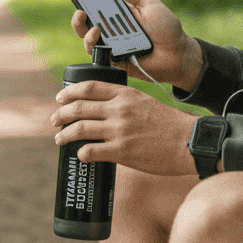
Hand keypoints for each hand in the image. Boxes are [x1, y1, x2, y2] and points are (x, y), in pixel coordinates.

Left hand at [52, 81, 198, 175]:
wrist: (188, 142)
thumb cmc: (169, 125)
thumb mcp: (146, 103)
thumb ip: (125, 103)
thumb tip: (103, 112)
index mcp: (126, 94)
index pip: (89, 86)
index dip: (69, 92)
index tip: (60, 98)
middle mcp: (119, 109)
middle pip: (78, 107)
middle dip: (61, 114)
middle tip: (55, 121)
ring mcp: (119, 130)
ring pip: (78, 128)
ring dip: (64, 135)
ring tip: (60, 139)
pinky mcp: (122, 151)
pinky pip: (90, 151)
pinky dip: (81, 153)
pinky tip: (81, 155)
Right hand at [71, 0, 203, 90]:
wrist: (179, 53)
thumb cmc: (166, 28)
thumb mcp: (148, 3)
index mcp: (117, 15)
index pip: (96, 6)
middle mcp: (111, 31)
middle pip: (86, 24)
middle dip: (79, 17)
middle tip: (80, 11)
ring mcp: (112, 46)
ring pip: (88, 40)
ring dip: (85, 32)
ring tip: (94, 27)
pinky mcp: (115, 61)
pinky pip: (99, 55)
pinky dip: (96, 47)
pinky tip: (100, 38)